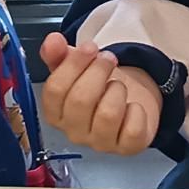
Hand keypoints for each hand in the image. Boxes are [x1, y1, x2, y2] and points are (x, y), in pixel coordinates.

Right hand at [40, 33, 161, 155]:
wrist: (128, 100)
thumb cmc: (98, 87)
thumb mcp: (76, 67)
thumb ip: (59, 54)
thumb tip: (52, 41)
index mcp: (55, 113)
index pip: (54, 90)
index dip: (73, 65)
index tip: (89, 48)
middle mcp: (74, 132)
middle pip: (80, 100)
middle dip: (98, 72)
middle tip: (108, 59)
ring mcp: (100, 143)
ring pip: (107, 115)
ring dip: (117, 90)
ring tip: (118, 85)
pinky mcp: (126, 147)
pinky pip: (133, 130)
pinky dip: (137, 111)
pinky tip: (132, 106)